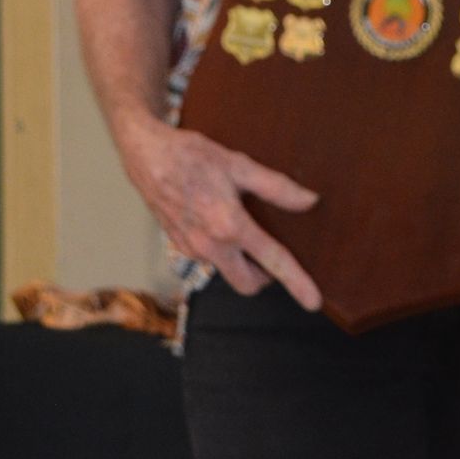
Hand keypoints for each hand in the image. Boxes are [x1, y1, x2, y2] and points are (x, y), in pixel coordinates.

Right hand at [116, 111, 321, 309]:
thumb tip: (309, 201)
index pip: (273, 262)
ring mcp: (191, 250)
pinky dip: (221, 249)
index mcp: (230, 226)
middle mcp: (210, 246)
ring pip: (227, 270)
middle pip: (247, 284)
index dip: (297, 282)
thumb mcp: (240, 165)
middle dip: (264, 278)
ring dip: (241, 260)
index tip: (313, 302)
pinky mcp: (179, 247)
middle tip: (272, 253)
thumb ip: (277, 187)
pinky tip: (219, 222)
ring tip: (244, 226)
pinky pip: (209, 258)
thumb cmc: (192, 156)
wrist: (147, 156)